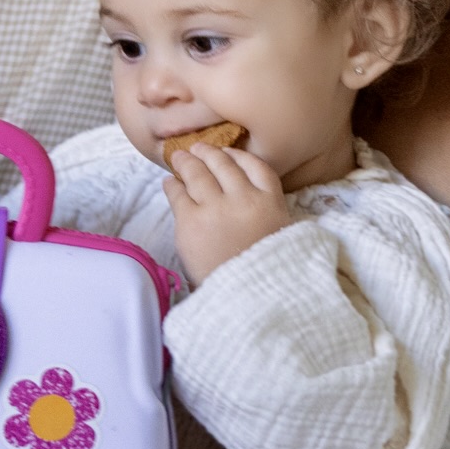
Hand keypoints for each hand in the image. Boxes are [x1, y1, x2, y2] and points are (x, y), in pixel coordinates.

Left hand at [164, 141, 292, 281]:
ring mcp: (216, 208)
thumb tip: (246, 199)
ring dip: (186, 162)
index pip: (257, 166)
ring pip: (197, 173)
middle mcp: (244, 198)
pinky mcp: (190, 221)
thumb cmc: (263, 274)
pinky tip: (169, 183)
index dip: (239, 156)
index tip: (229, 152)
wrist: (245, 299)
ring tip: (179, 158)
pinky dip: (172, 185)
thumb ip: (267, 213)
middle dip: (208, 153)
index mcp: (271, 203)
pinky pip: (177, 193)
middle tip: (197, 149)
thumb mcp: (280, 237)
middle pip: (223, 164)